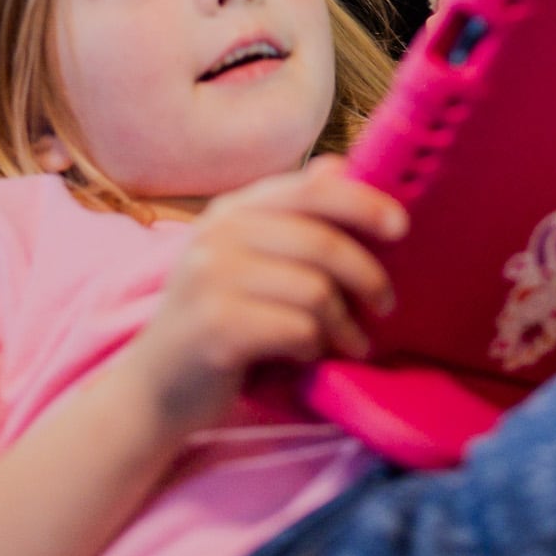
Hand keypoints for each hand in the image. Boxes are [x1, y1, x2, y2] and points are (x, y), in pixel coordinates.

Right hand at [118, 158, 405, 436]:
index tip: (401, 227)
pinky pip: (298, 330)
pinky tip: (308, 357)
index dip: (363, 203)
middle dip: (368, 276)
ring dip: (345, 324)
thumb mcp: (244, 259)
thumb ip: (289, 216)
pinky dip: (316, 348)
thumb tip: (339, 166)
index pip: (309, 189)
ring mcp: (211, 279)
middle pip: (321, 241)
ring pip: (315, 291)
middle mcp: (216, 235)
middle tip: (386, 305)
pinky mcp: (216, 328)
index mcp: (230, 211)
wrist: (154, 389)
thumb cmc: (214, 321)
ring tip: (350, 342)